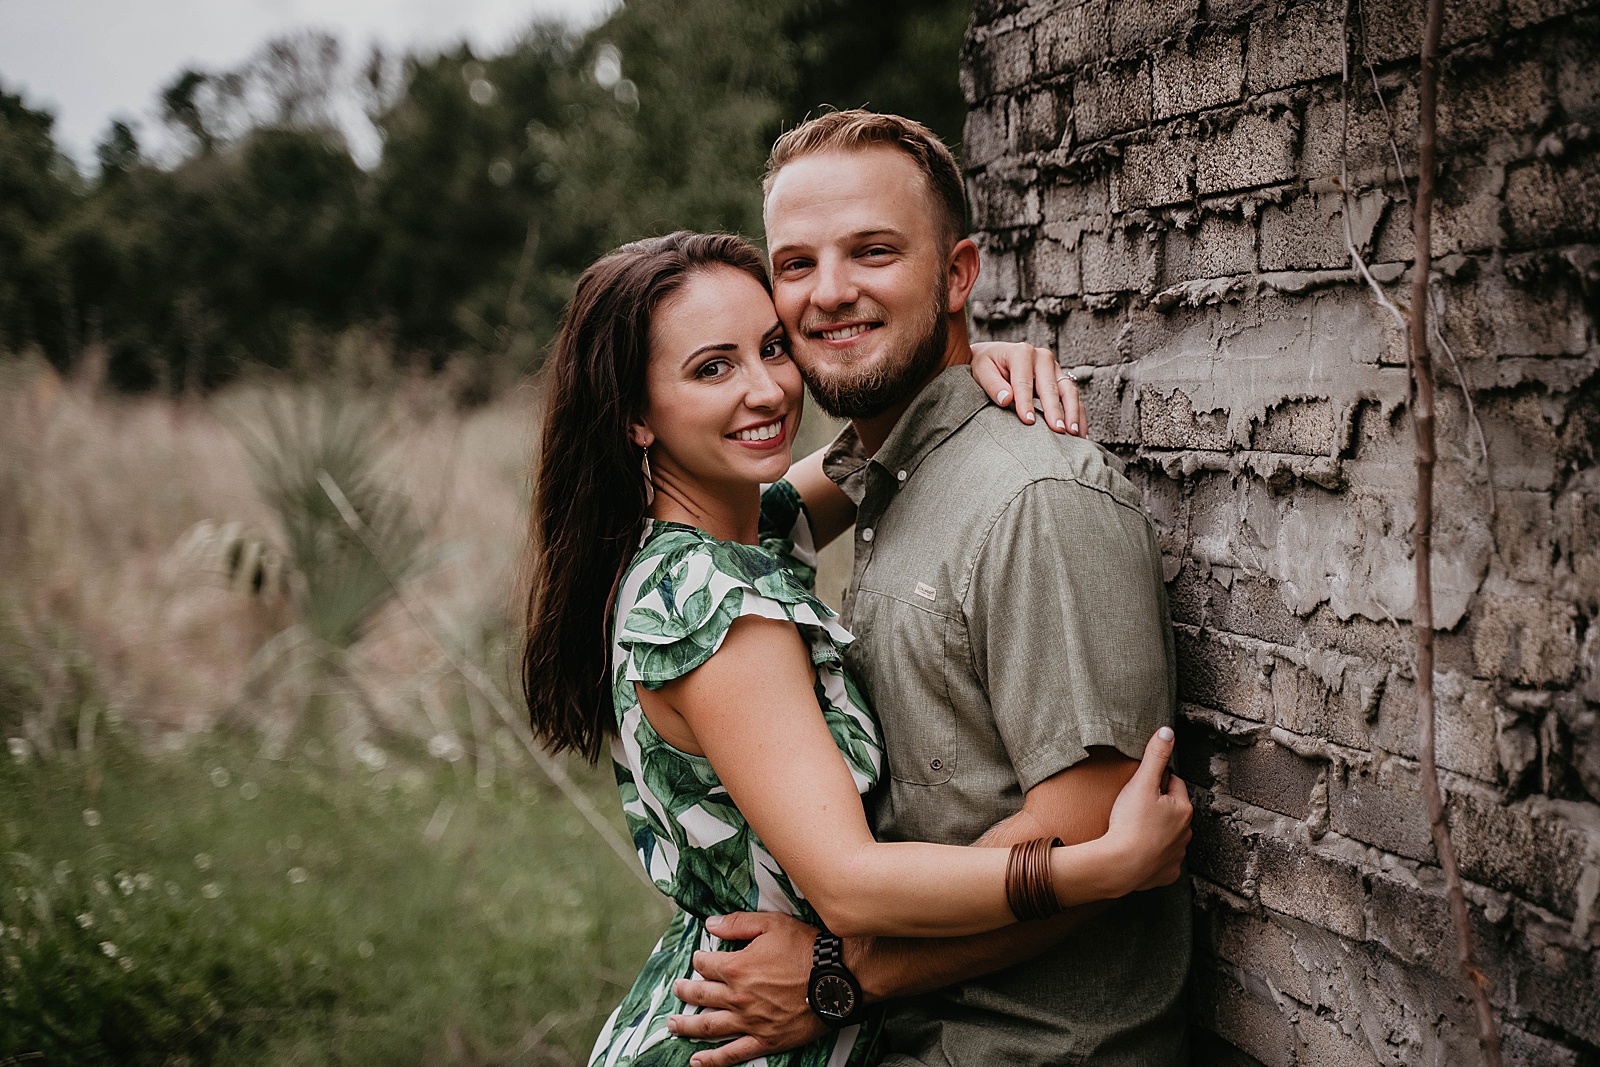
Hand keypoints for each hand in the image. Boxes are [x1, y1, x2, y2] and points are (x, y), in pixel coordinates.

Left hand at [667, 911, 828, 1066]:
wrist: (836, 979)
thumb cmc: (806, 949)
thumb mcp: (772, 924)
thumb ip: (738, 924)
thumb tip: (710, 924)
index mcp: (736, 967)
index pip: (704, 964)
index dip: (699, 959)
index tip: (700, 959)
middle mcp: (737, 997)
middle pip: (700, 996)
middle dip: (685, 992)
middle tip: (678, 991)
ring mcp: (749, 1022)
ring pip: (708, 1027)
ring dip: (686, 1026)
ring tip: (672, 1025)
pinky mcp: (765, 1040)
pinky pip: (732, 1054)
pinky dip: (712, 1060)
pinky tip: (697, 1061)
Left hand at [969, 340, 1088, 437]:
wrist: (994, 357)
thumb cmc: (986, 365)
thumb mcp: (982, 371)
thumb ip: (993, 385)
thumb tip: (1006, 399)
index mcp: (1022, 353)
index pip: (1025, 382)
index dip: (1026, 403)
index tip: (1028, 421)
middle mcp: (1042, 358)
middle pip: (1051, 387)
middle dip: (1055, 410)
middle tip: (1057, 430)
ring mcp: (1054, 369)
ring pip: (1068, 391)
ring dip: (1072, 413)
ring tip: (1072, 433)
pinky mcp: (1060, 380)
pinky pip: (1073, 397)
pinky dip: (1078, 414)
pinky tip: (1080, 432)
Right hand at [1104, 728, 1191, 893]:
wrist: (1120, 865)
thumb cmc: (1130, 824)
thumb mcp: (1141, 783)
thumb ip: (1155, 756)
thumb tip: (1167, 731)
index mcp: (1182, 808)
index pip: (1174, 784)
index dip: (1156, 782)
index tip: (1142, 787)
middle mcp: (1186, 832)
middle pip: (1173, 810)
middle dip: (1159, 806)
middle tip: (1135, 807)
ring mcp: (1177, 855)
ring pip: (1169, 835)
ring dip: (1157, 830)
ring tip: (1135, 829)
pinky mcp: (1166, 873)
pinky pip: (1162, 859)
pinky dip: (1153, 855)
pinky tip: (1138, 850)